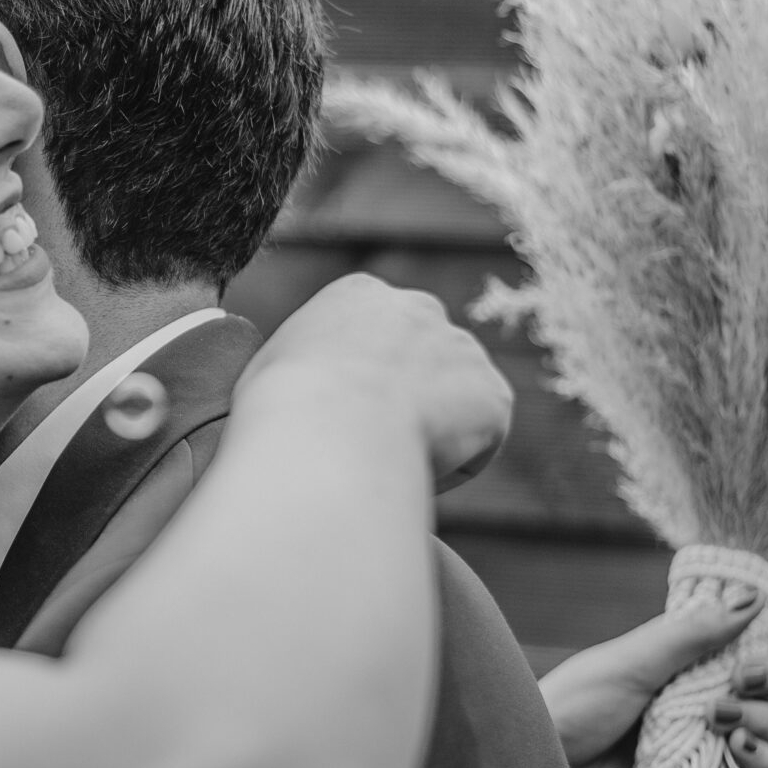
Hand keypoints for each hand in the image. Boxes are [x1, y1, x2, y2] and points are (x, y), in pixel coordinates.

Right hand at [242, 273, 512, 488]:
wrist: (325, 431)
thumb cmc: (280, 409)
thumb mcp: (272, 366)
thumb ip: (304, 363)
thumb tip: (301, 389)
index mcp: (359, 295)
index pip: (375, 338)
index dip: (361, 385)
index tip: (344, 419)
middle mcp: (419, 308)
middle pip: (422, 362)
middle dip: (408, 399)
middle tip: (374, 445)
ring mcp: (463, 349)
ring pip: (453, 405)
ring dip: (432, 436)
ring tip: (387, 466)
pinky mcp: (495, 398)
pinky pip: (476, 447)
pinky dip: (451, 470)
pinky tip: (411, 472)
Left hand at [542, 582, 767, 767]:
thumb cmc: (572, 708)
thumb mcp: (631, 663)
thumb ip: (691, 635)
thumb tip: (752, 598)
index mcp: (682, 664)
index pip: (748, 649)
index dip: (764, 651)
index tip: (749, 655)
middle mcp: (699, 702)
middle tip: (742, 682)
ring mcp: (703, 747)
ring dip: (763, 723)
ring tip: (722, 722)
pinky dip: (757, 764)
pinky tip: (736, 752)